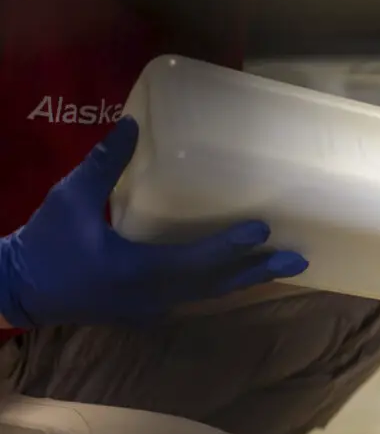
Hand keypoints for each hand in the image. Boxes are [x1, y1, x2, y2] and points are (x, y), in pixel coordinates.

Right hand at [0, 117, 308, 328]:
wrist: (18, 289)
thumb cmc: (44, 244)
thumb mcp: (69, 199)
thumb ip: (104, 164)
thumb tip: (132, 124)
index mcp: (137, 272)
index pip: (196, 260)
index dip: (231, 246)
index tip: (263, 231)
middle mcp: (154, 296)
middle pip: (218, 284)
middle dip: (258, 271)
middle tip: (298, 259)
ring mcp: (153, 308)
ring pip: (210, 294)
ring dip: (246, 280)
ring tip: (283, 267)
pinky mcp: (148, 309)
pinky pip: (196, 297)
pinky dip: (223, 284)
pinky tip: (242, 274)